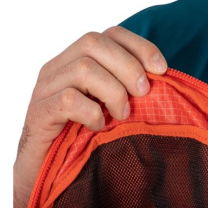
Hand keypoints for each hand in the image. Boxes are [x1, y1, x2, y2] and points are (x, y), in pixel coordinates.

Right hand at [13, 26, 166, 207]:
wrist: (47, 173)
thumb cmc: (85, 140)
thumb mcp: (112, 111)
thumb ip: (130, 94)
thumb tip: (166, 85)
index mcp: (80, 61)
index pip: (111, 35)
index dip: (140, 46)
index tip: (162, 69)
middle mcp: (60, 68)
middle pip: (95, 43)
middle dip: (129, 68)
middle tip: (143, 95)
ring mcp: (46, 88)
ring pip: (83, 69)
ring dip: (113, 93)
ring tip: (121, 116)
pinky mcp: (39, 112)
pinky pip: (68, 100)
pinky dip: (91, 113)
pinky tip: (99, 127)